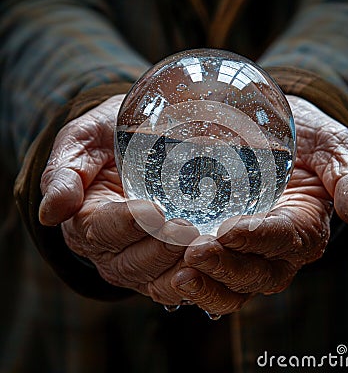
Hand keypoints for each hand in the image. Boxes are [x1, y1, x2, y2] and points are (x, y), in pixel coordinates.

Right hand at [39, 94, 197, 304]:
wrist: (132, 148)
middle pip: (133, 262)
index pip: (102, 230)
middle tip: (189, 229)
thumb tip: (50, 212)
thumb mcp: (80, 143)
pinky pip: (179, 283)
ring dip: (183, 268)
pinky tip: (218, 263)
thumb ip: (64, 173)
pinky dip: (199, 279)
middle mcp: (111, 250)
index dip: (128, 224)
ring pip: (158, 280)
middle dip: (162, 247)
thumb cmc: (107, 141)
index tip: (155, 211)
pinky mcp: (165, 265)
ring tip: (208, 248)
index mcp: (85, 222)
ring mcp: (140, 261)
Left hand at [171, 95, 347, 314]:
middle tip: (195, 252)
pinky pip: (204, 273)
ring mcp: (244, 254)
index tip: (232, 229)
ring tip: (178, 270)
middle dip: (227, 267)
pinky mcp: (219, 250)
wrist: (274, 138)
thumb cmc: (303, 141)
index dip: (261, 239)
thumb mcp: (331, 148)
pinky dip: (185, 275)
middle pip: (255, 274)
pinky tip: (163, 264)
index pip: (285, 240)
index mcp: (303, 227)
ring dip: (204, 282)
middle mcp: (273, 251)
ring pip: (228, 284)